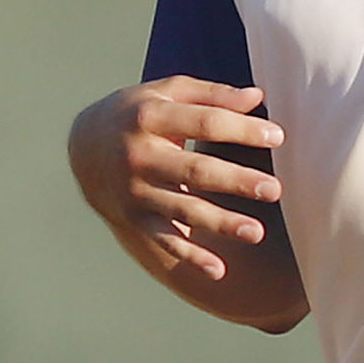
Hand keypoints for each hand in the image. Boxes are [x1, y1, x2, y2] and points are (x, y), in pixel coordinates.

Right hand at [68, 76, 285, 282]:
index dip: (241, 129)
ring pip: (183, 209)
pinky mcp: (132, 218)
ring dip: (220, 223)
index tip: (278, 137)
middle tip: (274, 189)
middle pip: (194, 169)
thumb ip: (212, 94)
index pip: (204, 122)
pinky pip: (164, 240)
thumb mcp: (167, 92)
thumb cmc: (139, 112)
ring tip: (256, 232)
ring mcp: (134, 190)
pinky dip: (190, 256)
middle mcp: (139, 155)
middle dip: (236, 181)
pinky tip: (218, 270)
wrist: (85, 145)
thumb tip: (257, 98)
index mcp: (150, 116)